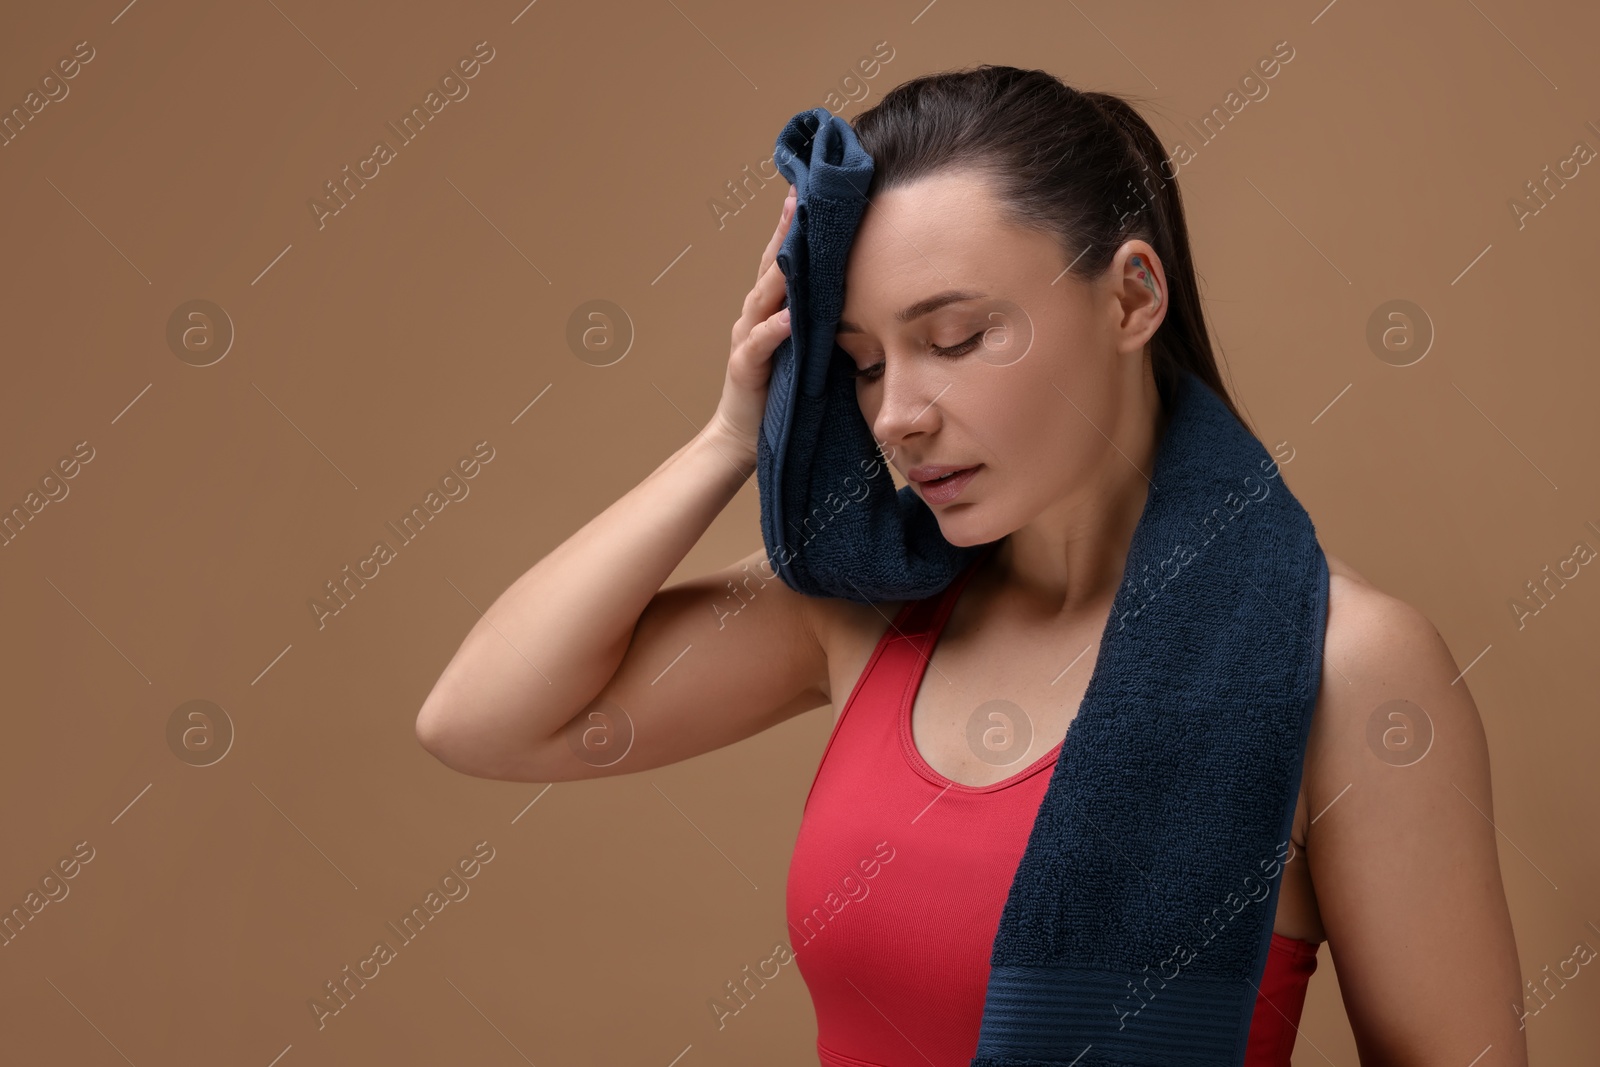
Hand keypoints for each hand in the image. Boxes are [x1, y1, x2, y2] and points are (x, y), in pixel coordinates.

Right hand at [707, 184, 795, 462]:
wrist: (744, 436)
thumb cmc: (780, 392)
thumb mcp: (807, 347)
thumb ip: (821, 318)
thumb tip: (860, 292)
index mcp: (772, 309)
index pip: (785, 259)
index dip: (796, 225)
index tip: (812, 190)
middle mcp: (755, 316)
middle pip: (771, 265)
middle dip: (786, 230)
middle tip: (801, 195)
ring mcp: (747, 339)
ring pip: (763, 296)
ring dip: (780, 270)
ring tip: (797, 242)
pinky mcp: (745, 368)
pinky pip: (761, 344)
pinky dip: (774, 329)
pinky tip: (788, 316)